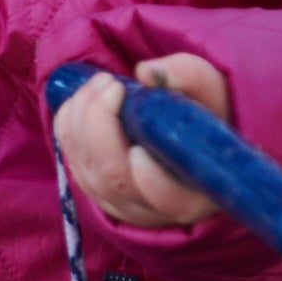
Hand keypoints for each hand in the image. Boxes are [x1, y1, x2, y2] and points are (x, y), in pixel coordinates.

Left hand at [54, 54, 230, 228]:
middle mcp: (157, 209)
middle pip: (116, 179)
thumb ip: (190, 76)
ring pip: (88, 171)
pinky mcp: (96, 191)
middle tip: (111, 84)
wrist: (184, 131)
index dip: (152, 181)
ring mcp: (121, 203)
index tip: (139, 150)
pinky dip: (69, 127)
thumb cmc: (205, 115)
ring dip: (82, 119)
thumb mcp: (211, 91)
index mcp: (199, 193)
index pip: (172, 200)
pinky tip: (83, 98)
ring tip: (101, 82)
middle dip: (102, 125)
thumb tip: (146, 72)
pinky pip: (72, 162)